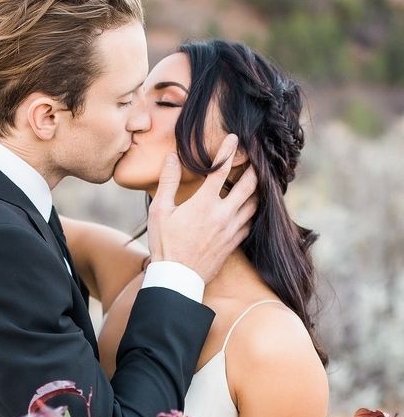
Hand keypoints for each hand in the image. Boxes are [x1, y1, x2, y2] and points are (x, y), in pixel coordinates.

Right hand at [147, 134, 257, 283]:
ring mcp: (231, 230)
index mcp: (203, 203)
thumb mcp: (160, 211)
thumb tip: (172, 158)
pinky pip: (251, 222)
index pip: (221, 170)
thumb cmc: (165, 244)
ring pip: (254, 204)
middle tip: (255, 158)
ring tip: (257, 180)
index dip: (228, 150)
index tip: (234, 138)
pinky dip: (253, 211)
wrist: (177, 278)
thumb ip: (168, 182)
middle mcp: (222, 214)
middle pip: (248, 185)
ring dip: (257, 190)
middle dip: (254, 169)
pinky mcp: (234, 243)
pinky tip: (250, 207)